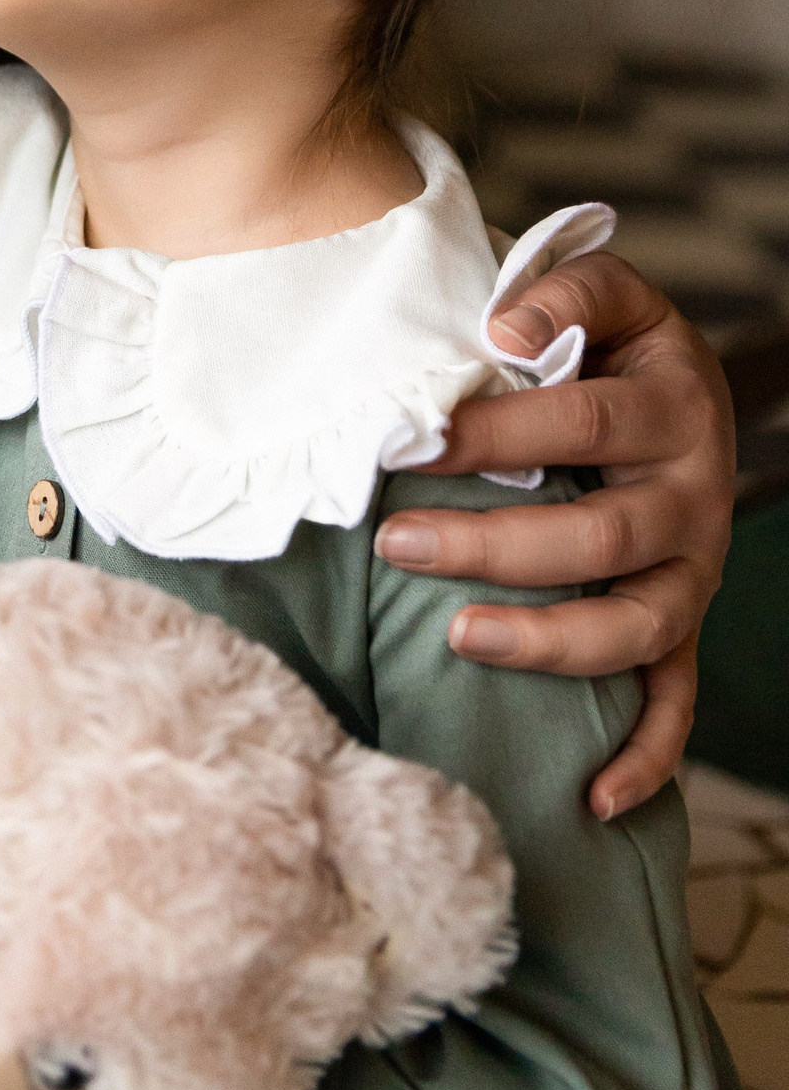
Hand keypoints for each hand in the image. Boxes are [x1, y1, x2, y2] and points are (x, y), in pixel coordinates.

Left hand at [375, 251, 734, 816]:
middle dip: (493, 545)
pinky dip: (645, 758)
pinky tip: (592, 798)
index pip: (581, 423)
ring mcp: (691, 571)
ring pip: (635, 625)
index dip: (495, 433)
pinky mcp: (683, 626)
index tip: (407, 443)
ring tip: (456, 637)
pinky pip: (675, 704)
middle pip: (599, 534)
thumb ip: (562, 292)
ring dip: (547, 642)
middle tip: (396, 543)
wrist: (673, 388)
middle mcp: (693, 496)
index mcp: (671, 406)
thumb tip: (504, 333)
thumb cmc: (612, 344)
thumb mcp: (607, 296)